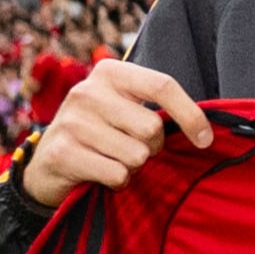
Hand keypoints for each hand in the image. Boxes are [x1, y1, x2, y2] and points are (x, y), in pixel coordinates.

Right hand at [17, 59, 209, 205]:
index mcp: (109, 73)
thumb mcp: (125, 108)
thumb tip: (206, 131)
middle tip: (131, 146)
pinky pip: (118, 175)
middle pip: (152, 128)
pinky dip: (117, 181)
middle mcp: (87, 92)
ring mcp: (72, 122)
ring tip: (112, 158)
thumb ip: (157, 108)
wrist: (48, 162)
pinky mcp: (62, 152)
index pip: (162, 85)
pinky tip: (100, 172)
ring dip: (133, 166)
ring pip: (137, 155)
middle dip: (152, 147)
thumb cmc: (102, 132)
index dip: (191, 114)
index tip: (205, 139)